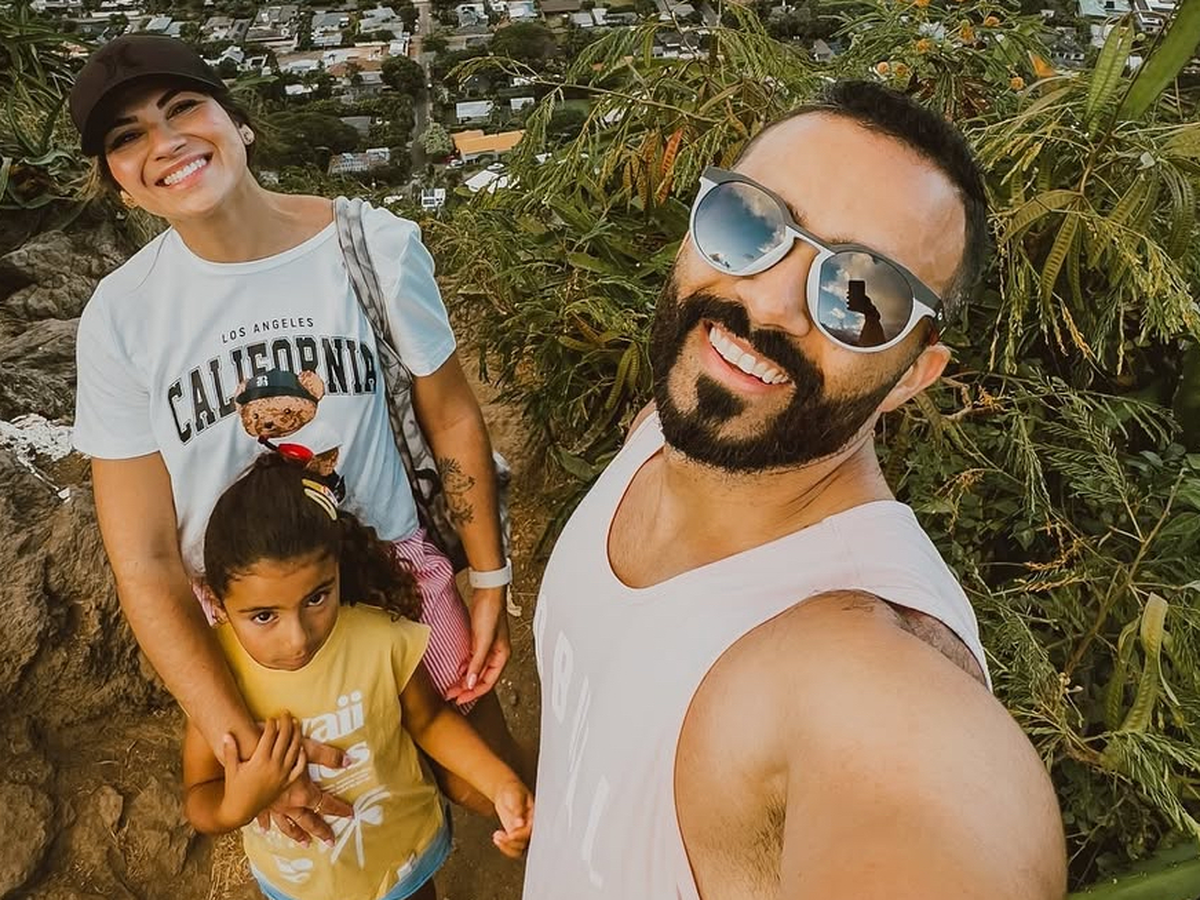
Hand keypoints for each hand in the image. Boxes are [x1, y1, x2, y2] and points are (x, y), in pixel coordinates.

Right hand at [218, 715, 305, 830]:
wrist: (240, 810)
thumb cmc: (234, 788)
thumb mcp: (231, 768)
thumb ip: (230, 750)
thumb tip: (226, 734)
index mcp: (259, 761)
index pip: (269, 736)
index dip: (272, 724)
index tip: (271, 717)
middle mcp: (274, 766)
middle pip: (284, 738)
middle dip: (286, 723)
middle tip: (286, 713)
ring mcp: (282, 775)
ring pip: (294, 750)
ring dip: (296, 734)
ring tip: (296, 723)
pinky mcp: (286, 783)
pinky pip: (299, 768)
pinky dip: (302, 756)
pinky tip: (301, 747)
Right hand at [253, 736, 352, 844]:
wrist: (245, 753)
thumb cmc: (278, 749)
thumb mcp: (307, 749)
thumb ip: (327, 756)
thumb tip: (348, 761)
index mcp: (302, 794)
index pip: (326, 804)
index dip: (339, 809)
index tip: (350, 814)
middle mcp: (289, 805)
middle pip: (308, 821)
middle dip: (321, 831)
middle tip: (330, 841)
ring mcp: (273, 806)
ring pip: (287, 824)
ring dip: (296, 833)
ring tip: (303, 842)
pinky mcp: (259, 803)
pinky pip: (263, 817)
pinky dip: (266, 824)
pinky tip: (265, 830)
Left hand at [456, 585, 511, 704]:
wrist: (486, 592)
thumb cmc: (490, 612)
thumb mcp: (483, 640)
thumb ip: (477, 663)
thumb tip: (470, 683)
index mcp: (501, 656)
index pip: (488, 682)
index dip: (474, 693)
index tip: (459, 699)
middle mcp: (495, 654)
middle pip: (481, 678)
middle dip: (467, 689)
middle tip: (451, 695)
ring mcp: (487, 648)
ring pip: (475, 670)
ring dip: (464, 679)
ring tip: (452, 686)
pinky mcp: (478, 640)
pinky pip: (471, 660)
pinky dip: (464, 668)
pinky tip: (456, 671)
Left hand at [491, 778, 533, 858]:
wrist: (506, 792)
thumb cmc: (513, 790)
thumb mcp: (516, 795)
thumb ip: (518, 809)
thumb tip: (520, 823)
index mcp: (534, 816)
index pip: (532, 831)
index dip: (522, 835)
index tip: (511, 834)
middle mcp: (529, 826)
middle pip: (525, 843)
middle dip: (512, 842)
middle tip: (501, 835)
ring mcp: (521, 832)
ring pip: (519, 849)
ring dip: (507, 847)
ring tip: (497, 837)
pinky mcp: (514, 835)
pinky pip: (512, 847)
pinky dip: (503, 846)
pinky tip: (497, 837)